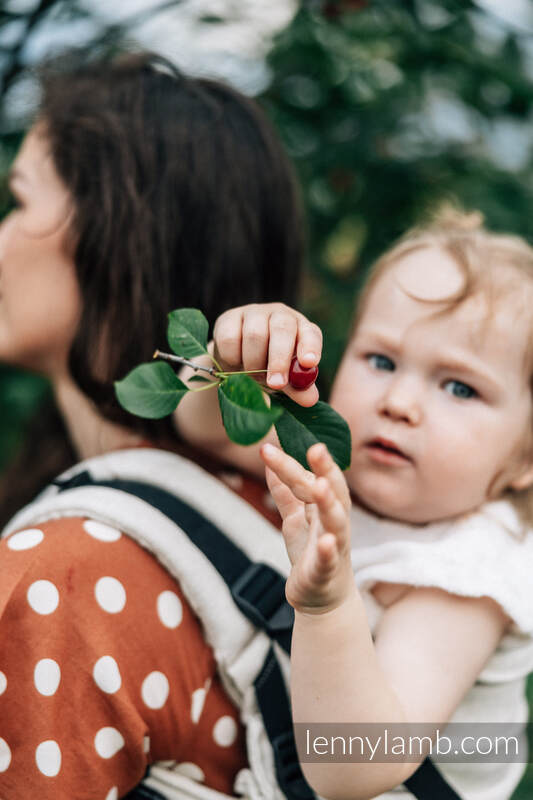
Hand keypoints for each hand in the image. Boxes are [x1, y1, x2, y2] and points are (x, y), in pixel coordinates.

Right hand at [213, 303, 321, 406]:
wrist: (236, 359)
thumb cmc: (268, 368)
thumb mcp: (284, 379)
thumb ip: (297, 388)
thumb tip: (310, 400)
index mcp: (301, 329)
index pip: (311, 333)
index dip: (310, 346)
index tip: (309, 363)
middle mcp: (280, 315)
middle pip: (282, 329)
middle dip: (279, 360)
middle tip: (276, 384)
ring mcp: (254, 313)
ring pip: (254, 335)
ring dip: (254, 362)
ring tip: (253, 376)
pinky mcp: (229, 318)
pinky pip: (230, 338)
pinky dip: (233, 357)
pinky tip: (236, 363)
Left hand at [260, 442, 354, 613]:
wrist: (320, 598)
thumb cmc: (310, 552)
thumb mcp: (294, 518)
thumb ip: (285, 491)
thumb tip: (270, 462)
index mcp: (325, 507)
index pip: (312, 478)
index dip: (294, 463)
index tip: (272, 444)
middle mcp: (333, 522)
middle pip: (333, 492)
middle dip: (326, 470)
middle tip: (316, 448)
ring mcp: (334, 546)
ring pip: (337, 521)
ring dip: (330, 503)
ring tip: (320, 485)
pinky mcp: (326, 572)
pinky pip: (330, 560)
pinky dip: (329, 550)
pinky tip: (326, 542)